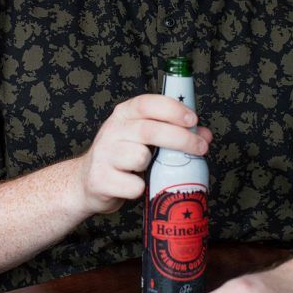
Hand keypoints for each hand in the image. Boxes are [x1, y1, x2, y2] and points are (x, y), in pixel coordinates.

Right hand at [76, 94, 211, 216]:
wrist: (87, 182)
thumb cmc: (123, 156)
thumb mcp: (145, 138)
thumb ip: (174, 132)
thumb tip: (205, 135)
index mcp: (124, 114)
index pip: (147, 103)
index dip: (172, 109)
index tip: (193, 120)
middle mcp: (112, 130)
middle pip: (149, 130)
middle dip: (180, 138)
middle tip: (201, 148)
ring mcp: (104, 154)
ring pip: (140, 157)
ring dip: (154, 166)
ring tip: (149, 168)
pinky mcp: (101, 179)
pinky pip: (133, 185)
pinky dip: (141, 188)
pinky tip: (136, 185)